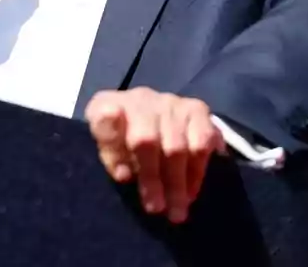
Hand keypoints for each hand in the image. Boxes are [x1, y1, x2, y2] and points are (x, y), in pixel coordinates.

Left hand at [83, 88, 225, 223]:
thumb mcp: (105, 144)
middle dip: (153, 180)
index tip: (123, 177)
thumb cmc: (120, 136)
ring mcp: (170, 101)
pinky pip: (203, 141)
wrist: (146, 114)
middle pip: (147, 140)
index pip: (105, 119)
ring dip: (179, 183)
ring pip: (177, 146)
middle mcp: (140, 98)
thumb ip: (111, 155)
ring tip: (178, 208)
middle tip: (157, 209)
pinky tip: (193, 188)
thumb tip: (124, 174)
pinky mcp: (196, 109)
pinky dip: (199, 169)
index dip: (113, 149)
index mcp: (107, 104)